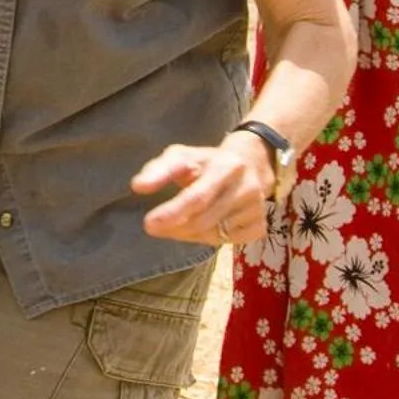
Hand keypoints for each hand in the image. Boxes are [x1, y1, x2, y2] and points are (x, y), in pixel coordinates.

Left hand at [131, 132, 275, 246]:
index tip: (148, 224)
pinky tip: (201, 227)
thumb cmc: (208, 161)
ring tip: (177, 224)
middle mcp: (246, 188)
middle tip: (154, 227)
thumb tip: (137, 187)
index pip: (197, 197)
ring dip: (189, 234)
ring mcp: (257, 209)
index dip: (173, 212)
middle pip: (204, 220)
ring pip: (216, 234)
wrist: (251, 163)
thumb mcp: (181, 155)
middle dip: (175, 228)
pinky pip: (230, 242)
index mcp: (226, 167)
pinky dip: (209, 239)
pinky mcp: (261, 225)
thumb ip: (159, 170)